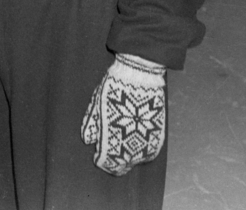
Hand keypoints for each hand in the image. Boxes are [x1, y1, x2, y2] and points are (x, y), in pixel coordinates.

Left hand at [81, 53, 166, 175]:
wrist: (140, 78)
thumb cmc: (114, 90)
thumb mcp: (97, 105)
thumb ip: (92, 125)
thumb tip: (88, 140)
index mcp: (112, 140)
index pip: (107, 164)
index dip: (101, 161)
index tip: (97, 155)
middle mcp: (130, 147)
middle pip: (121, 167)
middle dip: (113, 161)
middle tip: (108, 152)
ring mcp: (146, 145)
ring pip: (134, 162)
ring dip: (127, 157)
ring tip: (121, 143)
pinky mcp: (158, 139)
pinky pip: (147, 154)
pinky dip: (139, 151)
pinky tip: (133, 141)